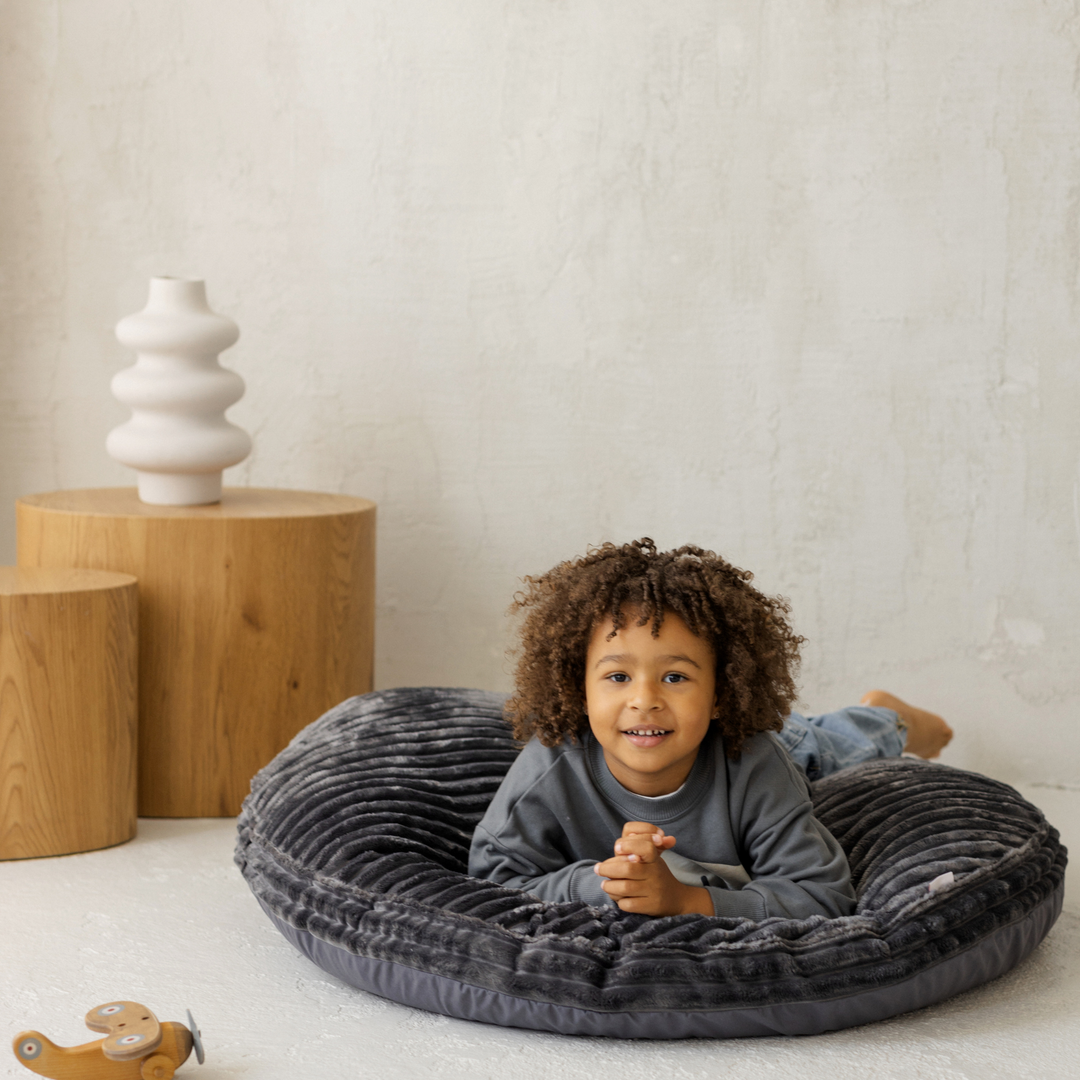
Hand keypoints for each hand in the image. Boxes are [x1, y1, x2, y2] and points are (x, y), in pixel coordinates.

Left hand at [593, 822, 713, 915]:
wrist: (677, 899)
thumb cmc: (657, 874)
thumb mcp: (653, 858)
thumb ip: (638, 848)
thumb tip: (625, 840)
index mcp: (655, 859)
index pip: (646, 847)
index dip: (630, 845)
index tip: (617, 848)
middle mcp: (655, 873)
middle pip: (628, 868)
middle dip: (608, 869)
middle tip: (597, 869)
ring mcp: (654, 891)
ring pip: (625, 887)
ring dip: (609, 886)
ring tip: (604, 884)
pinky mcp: (651, 906)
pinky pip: (629, 904)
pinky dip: (619, 900)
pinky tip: (617, 897)